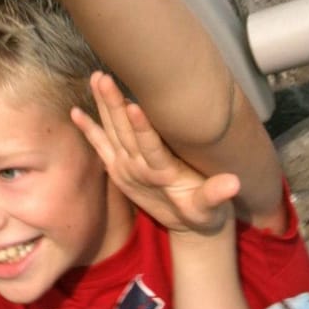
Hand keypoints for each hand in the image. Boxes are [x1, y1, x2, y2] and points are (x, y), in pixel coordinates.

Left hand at [72, 72, 237, 237]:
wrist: (188, 231)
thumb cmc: (205, 212)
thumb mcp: (212, 207)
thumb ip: (217, 194)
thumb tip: (234, 184)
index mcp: (164, 175)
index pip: (151, 148)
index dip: (142, 127)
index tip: (133, 105)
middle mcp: (139, 171)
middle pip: (125, 134)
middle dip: (114, 105)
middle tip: (104, 78)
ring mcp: (125, 170)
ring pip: (111, 133)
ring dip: (102, 107)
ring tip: (95, 79)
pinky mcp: (118, 170)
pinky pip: (101, 148)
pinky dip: (89, 130)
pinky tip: (75, 112)